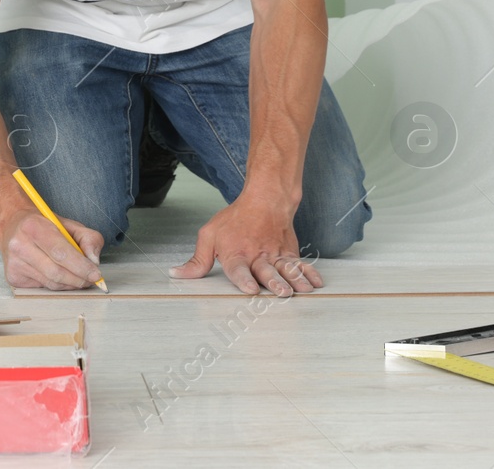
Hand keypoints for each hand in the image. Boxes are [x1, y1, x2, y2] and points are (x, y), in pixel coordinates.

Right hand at [0, 209, 104, 289]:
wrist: (12, 225)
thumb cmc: (43, 225)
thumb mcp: (68, 224)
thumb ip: (88, 238)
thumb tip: (94, 261)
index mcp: (33, 227)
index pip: (61, 253)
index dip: (81, 266)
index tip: (96, 274)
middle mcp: (19, 245)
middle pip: (56, 272)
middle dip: (79, 279)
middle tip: (91, 279)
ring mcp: (14, 263)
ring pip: (51, 283)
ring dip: (70, 284)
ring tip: (78, 278)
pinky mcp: (13, 277)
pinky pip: (42, 288)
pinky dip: (57, 285)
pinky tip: (59, 276)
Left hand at [168, 196, 321, 295]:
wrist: (265, 201)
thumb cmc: (234, 221)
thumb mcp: (209, 236)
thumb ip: (196, 261)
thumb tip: (176, 275)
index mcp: (235, 254)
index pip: (238, 269)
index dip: (243, 279)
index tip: (251, 289)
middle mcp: (257, 256)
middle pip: (266, 270)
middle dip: (274, 282)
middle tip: (282, 292)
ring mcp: (275, 255)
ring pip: (286, 269)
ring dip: (295, 280)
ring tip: (302, 290)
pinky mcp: (289, 254)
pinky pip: (301, 264)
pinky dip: (310, 273)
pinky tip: (317, 283)